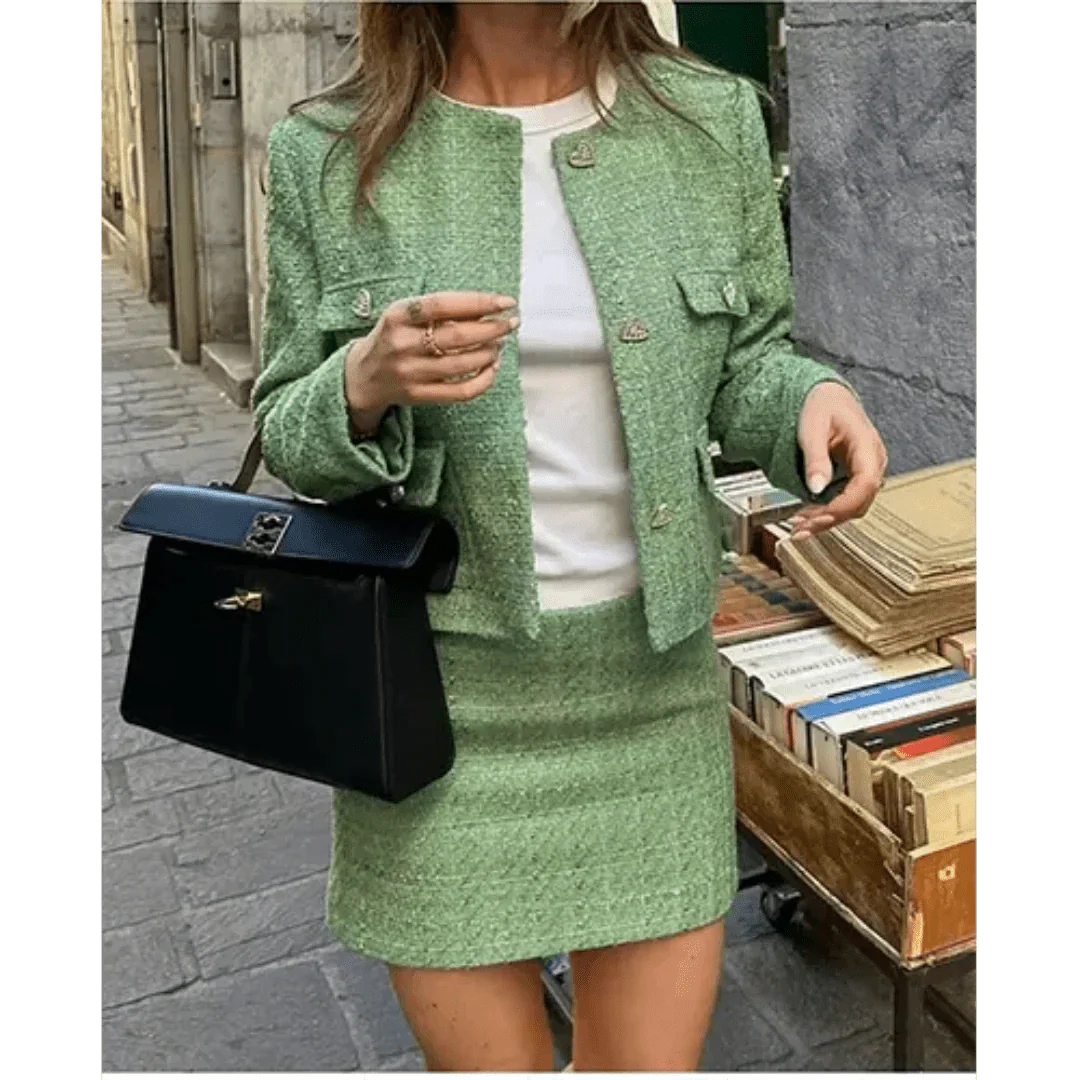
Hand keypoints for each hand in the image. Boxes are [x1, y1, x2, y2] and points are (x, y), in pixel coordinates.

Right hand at [344, 291, 518, 432]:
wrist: (363, 376)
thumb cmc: (394, 337)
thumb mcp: (405, 315)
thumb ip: (440, 310)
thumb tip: (488, 308)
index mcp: (398, 316)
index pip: (444, 304)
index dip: (479, 302)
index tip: (506, 302)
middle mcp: (402, 344)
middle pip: (458, 336)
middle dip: (492, 328)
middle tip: (510, 323)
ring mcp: (410, 372)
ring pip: (462, 364)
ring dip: (490, 352)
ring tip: (499, 344)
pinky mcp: (417, 396)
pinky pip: (460, 392)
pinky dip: (483, 380)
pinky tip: (491, 368)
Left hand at [789, 382, 887, 540]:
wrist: (823, 396)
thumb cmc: (821, 404)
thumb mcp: (811, 428)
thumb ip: (815, 459)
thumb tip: (816, 488)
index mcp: (868, 446)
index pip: (867, 483)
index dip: (845, 505)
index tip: (820, 516)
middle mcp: (872, 462)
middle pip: (859, 501)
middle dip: (830, 518)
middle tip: (801, 528)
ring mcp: (863, 472)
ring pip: (852, 506)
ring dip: (827, 520)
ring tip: (799, 528)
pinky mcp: (852, 479)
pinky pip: (844, 501)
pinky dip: (826, 513)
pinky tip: (807, 519)